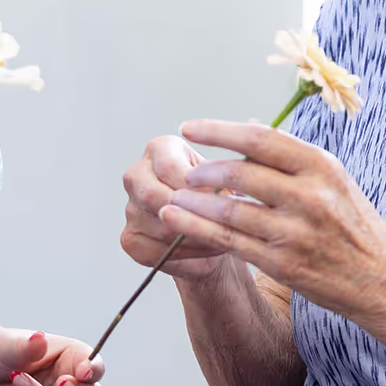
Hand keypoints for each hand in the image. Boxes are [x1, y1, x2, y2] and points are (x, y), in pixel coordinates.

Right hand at [121, 135, 236, 280]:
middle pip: (155, 197)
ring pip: (158, 228)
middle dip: (192, 214)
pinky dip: (186, 259)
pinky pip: (154, 253)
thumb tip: (255, 125)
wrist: (213, 231)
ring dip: (195, 238)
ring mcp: (130, 208)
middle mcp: (137, 174)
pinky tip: (209, 256)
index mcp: (160, 148)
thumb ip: (241, 149)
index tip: (226, 199)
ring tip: (225, 240)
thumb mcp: (235, 170)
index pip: (170, 167)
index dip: (199, 188)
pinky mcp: (130, 239)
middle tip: (223, 224)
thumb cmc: (222, 196)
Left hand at [158, 119, 385, 316]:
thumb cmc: (355, 226)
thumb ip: (293, 156)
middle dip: (205, 171)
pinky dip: (200, 230)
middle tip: (184, 172)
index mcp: (322, 166)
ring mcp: (296, 232)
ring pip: (230, 210)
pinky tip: (179, 222)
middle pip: (241, 172)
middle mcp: (310, 195)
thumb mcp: (335, 180)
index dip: (219, 130)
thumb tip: (249, 125)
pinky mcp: (284, 264)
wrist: (382, 281)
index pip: (261, 137)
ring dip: (194, 203)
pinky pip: (231, 242)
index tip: (189, 127)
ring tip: (171, 198)